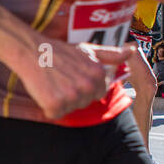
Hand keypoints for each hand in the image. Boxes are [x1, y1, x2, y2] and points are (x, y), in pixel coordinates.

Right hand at [14, 42, 133, 120]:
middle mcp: (88, 86)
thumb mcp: (88, 49)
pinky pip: (54, 114)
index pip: (98, 93)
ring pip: (69, 110)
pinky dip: (48, 107)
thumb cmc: (59, 51)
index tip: (73, 77)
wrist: (32, 51)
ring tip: (52, 84)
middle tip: (61, 80)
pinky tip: (44, 91)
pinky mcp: (55, 105)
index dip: (84, 87)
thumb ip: (111, 54)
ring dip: (60, 102)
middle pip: (84, 103)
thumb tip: (132, 50)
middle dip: (73, 95)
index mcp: (98, 74)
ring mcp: (72, 96)